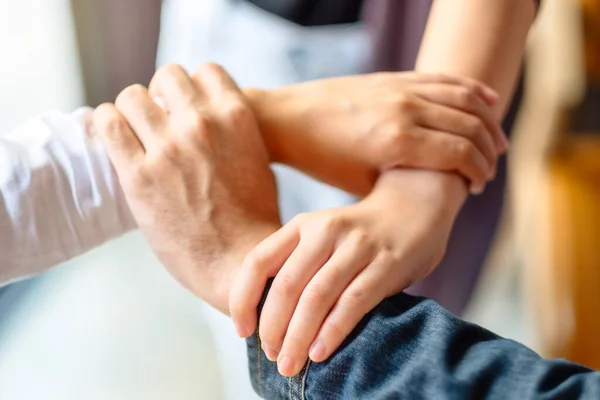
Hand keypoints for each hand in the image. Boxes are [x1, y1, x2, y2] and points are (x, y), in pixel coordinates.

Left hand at [93, 63, 280, 312]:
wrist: (241, 263)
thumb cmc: (253, 219)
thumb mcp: (258, 161)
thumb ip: (234, 132)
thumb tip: (211, 117)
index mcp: (236, 117)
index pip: (205, 71)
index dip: (192, 88)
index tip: (185, 107)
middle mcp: (202, 124)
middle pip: (167, 76)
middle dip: (161, 95)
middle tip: (159, 121)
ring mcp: (169, 148)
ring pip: (132, 95)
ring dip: (132, 111)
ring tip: (134, 133)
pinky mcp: (139, 176)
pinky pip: (108, 124)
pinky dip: (106, 125)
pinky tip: (113, 140)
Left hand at [230, 168, 465, 375]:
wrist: (413, 210)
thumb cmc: (358, 235)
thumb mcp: (320, 236)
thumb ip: (294, 264)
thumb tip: (262, 318)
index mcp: (302, 225)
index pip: (258, 261)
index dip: (244, 299)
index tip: (243, 331)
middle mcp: (326, 231)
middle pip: (287, 285)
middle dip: (273, 328)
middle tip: (272, 356)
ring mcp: (358, 246)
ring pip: (317, 297)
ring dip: (299, 337)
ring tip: (291, 364)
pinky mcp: (386, 264)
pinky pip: (353, 302)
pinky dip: (333, 331)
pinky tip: (320, 352)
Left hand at [247, 72, 506, 195]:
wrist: (289, 120)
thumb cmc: (323, 160)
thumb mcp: (363, 183)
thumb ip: (403, 182)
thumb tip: (437, 190)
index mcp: (397, 142)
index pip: (461, 153)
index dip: (478, 171)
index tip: (477, 187)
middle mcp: (404, 109)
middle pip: (469, 125)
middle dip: (488, 150)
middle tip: (489, 169)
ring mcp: (400, 89)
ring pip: (463, 97)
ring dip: (487, 119)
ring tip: (497, 141)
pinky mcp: (393, 77)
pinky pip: (443, 78)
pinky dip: (470, 89)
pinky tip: (486, 101)